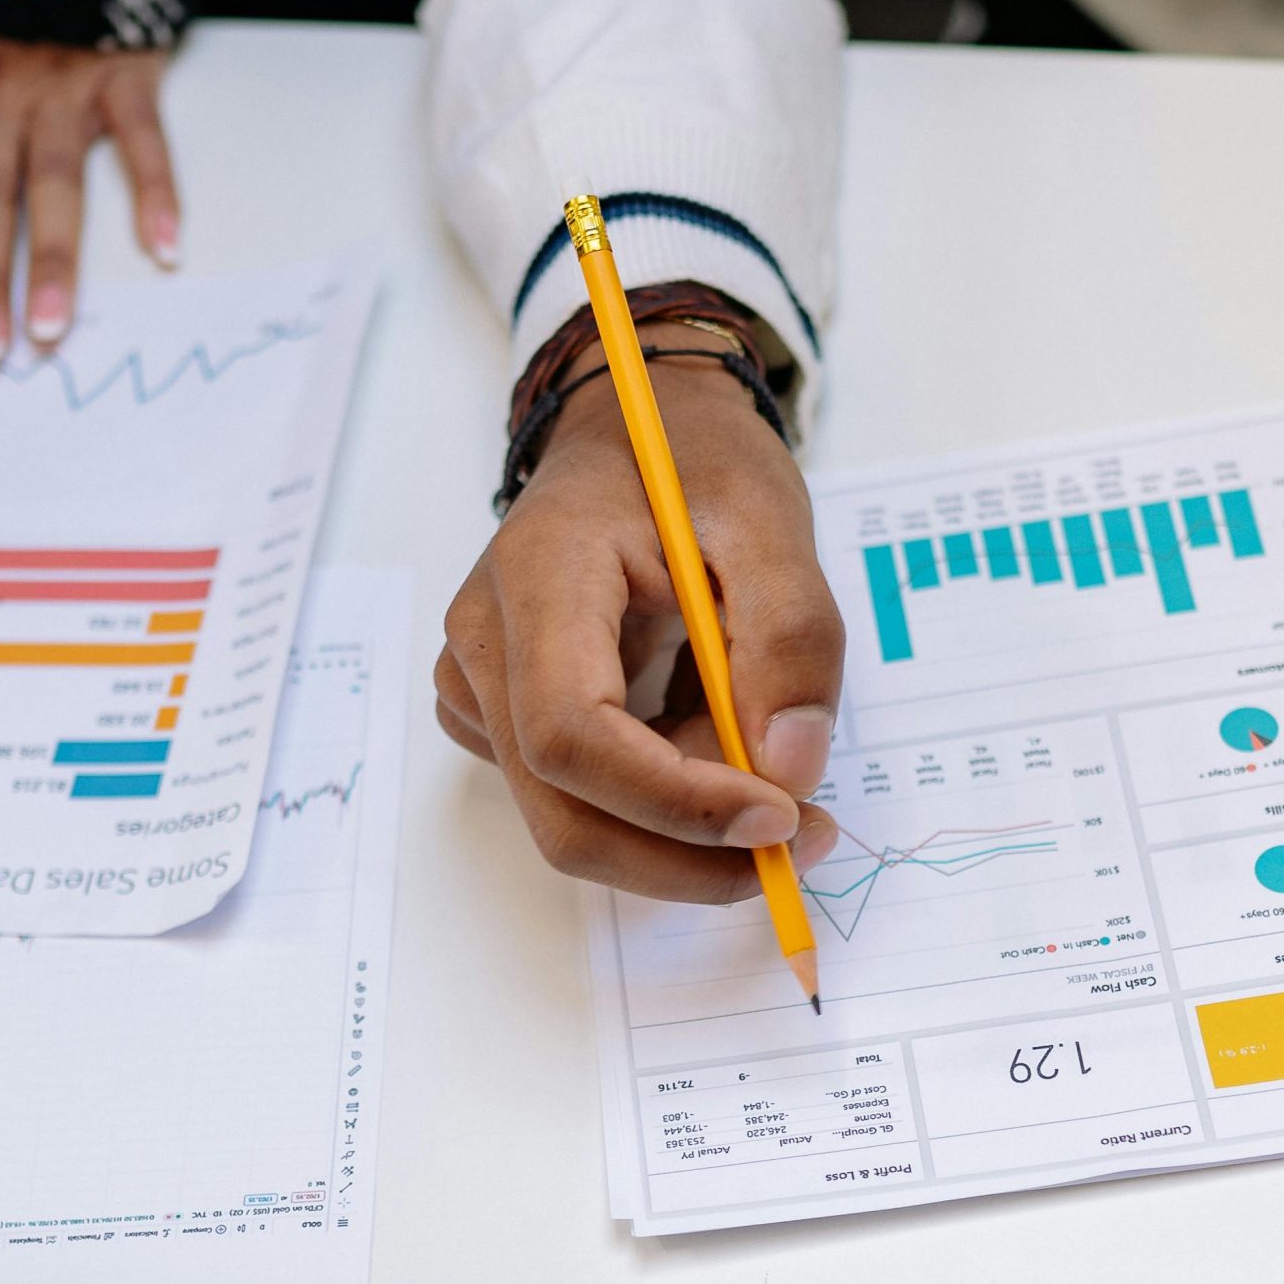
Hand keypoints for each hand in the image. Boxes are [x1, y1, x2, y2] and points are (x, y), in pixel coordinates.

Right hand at [436, 362, 846, 897]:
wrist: (630, 429)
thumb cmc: (691, 462)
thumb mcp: (769, 520)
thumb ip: (790, 637)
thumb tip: (790, 769)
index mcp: (536, 576)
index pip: (572, 733)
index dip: (674, 800)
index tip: (781, 815)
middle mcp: (483, 644)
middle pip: (564, 811)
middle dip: (688, 855)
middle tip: (803, 842)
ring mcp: (479, 688)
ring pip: (577, 820)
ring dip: (686, 829)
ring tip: (765, 754)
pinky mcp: (501, 719)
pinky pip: (582, 799)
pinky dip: (665, 803)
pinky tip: (711, 735)